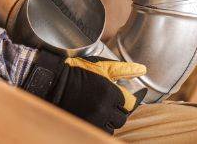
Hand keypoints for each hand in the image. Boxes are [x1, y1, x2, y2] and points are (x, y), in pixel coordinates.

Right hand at [22, 49, 146, 133]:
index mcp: (110, 92)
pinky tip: (95, 115)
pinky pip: (100, 131)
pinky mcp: (85, 125)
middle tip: (110, 102)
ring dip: (110, 119)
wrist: (54, 80)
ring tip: (101, 109)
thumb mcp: (102, 66)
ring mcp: (94, 119)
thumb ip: (124, 69)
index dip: (126, 100)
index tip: (122, 97)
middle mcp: (104, 108)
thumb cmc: (78, 70)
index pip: (130, 104)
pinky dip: (100, 125)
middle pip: (122, 117)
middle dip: (118, 110)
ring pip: (112, 127)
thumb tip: (142, 69)